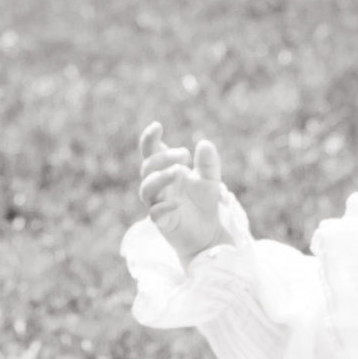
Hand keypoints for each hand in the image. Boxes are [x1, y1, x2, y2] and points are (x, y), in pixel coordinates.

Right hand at [138, 118, 231, 261]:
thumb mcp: (210, 180)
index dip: (149, 139)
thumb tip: (204, 143)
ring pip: (146, 189)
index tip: (157, 126)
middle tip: (185, 154)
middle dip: (163, 157)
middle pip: (148, 167)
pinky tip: (178, 203)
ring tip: (178, 172)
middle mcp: (158, 185)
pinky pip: (155, 214)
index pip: (150, 152)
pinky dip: (164, 207)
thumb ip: (208, 163)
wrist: (208, 232)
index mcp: (165, 170)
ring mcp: (157, 203)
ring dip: (160, 178)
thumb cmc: (203, 202)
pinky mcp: (162, 223)